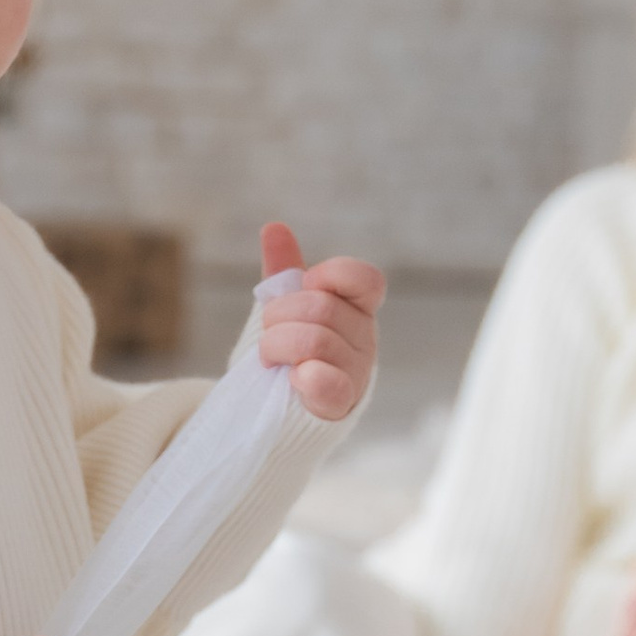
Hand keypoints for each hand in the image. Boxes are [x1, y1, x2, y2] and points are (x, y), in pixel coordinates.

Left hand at [258, 222, 386, 422]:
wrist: (282, 408)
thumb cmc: (292, 352)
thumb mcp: (287, 308)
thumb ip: (284, 272)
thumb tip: (274, 227)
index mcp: (357, 308)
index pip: (366, 279)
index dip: (331, 275)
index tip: (306, 285)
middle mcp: (365, 338)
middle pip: (321, 306)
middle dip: (279, 315)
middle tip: (269, 333)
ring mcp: (356, 372)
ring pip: (314, 340)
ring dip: (276, 346)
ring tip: (270, 358)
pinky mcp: (340, 403)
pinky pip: (326, 381)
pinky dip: (304, 375)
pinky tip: (293, 377)